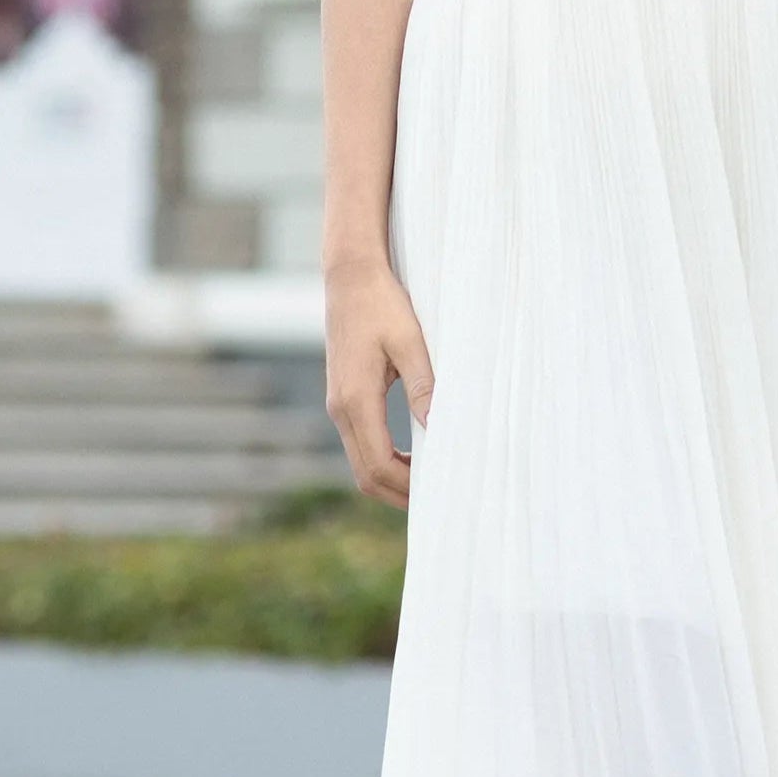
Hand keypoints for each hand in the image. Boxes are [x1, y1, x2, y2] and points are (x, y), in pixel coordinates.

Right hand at [323, 256, 434, 510]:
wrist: (350, 276)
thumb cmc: (383, 304)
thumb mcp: (409, 341)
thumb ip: (422, 385)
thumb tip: (438, 427)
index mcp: (355, 400)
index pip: (379, 465)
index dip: (408, 488)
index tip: (440, 493)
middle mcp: (340, 408)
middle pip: (365, 474)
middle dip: (398, 493)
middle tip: (438, 500)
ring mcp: (337, 403)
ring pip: (360, 460)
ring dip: (391, 477)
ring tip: (429, 481)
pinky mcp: (341, 395)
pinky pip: (359, 441)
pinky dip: (382, 458)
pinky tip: (411, 453)